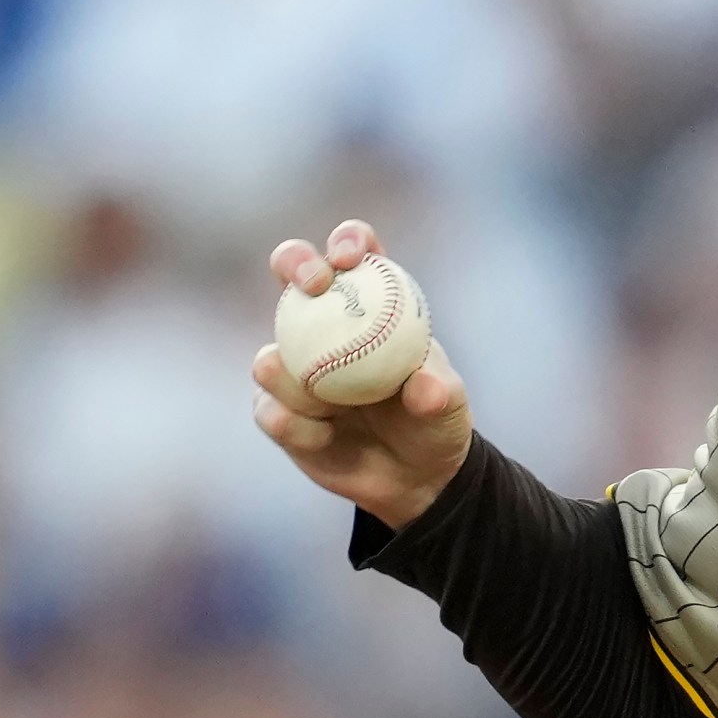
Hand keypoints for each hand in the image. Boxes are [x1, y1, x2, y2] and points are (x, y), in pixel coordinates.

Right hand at [253, 220, 471, 528]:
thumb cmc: (433, 423)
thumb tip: (422, 386)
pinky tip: (323, 437)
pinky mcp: (276, 410)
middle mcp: (324, 324)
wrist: (413, 476)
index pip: (355, 253)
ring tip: (331, 407)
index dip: (347, 241)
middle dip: (295, 262)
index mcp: (369, 303)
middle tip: (314, 285)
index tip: (351, 257)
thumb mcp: (448, 406)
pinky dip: (296, 425)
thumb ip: (439, 393)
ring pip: (270, 358)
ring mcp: (294, 366)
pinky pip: (269, 411)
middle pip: (293, 273)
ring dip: (294, 380)